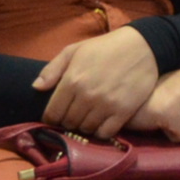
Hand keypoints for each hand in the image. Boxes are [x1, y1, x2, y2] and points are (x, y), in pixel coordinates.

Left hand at [33, 26, 163, 139]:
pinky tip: (100, 123)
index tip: (55, 115)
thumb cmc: (105, 47)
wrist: (143, 46)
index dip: (51, 117)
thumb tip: (36, 87)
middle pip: (68, 123)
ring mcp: (106, 105)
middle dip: (67, 121)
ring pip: (85, 129)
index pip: (52, 113)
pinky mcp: (123, 112)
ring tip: (86, 118)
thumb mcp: (74, 50)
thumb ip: (52, 69)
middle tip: (72, 115)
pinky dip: (100, 132)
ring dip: (83, 126)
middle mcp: (87, 95)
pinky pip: (105, 133)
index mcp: (72, 80)